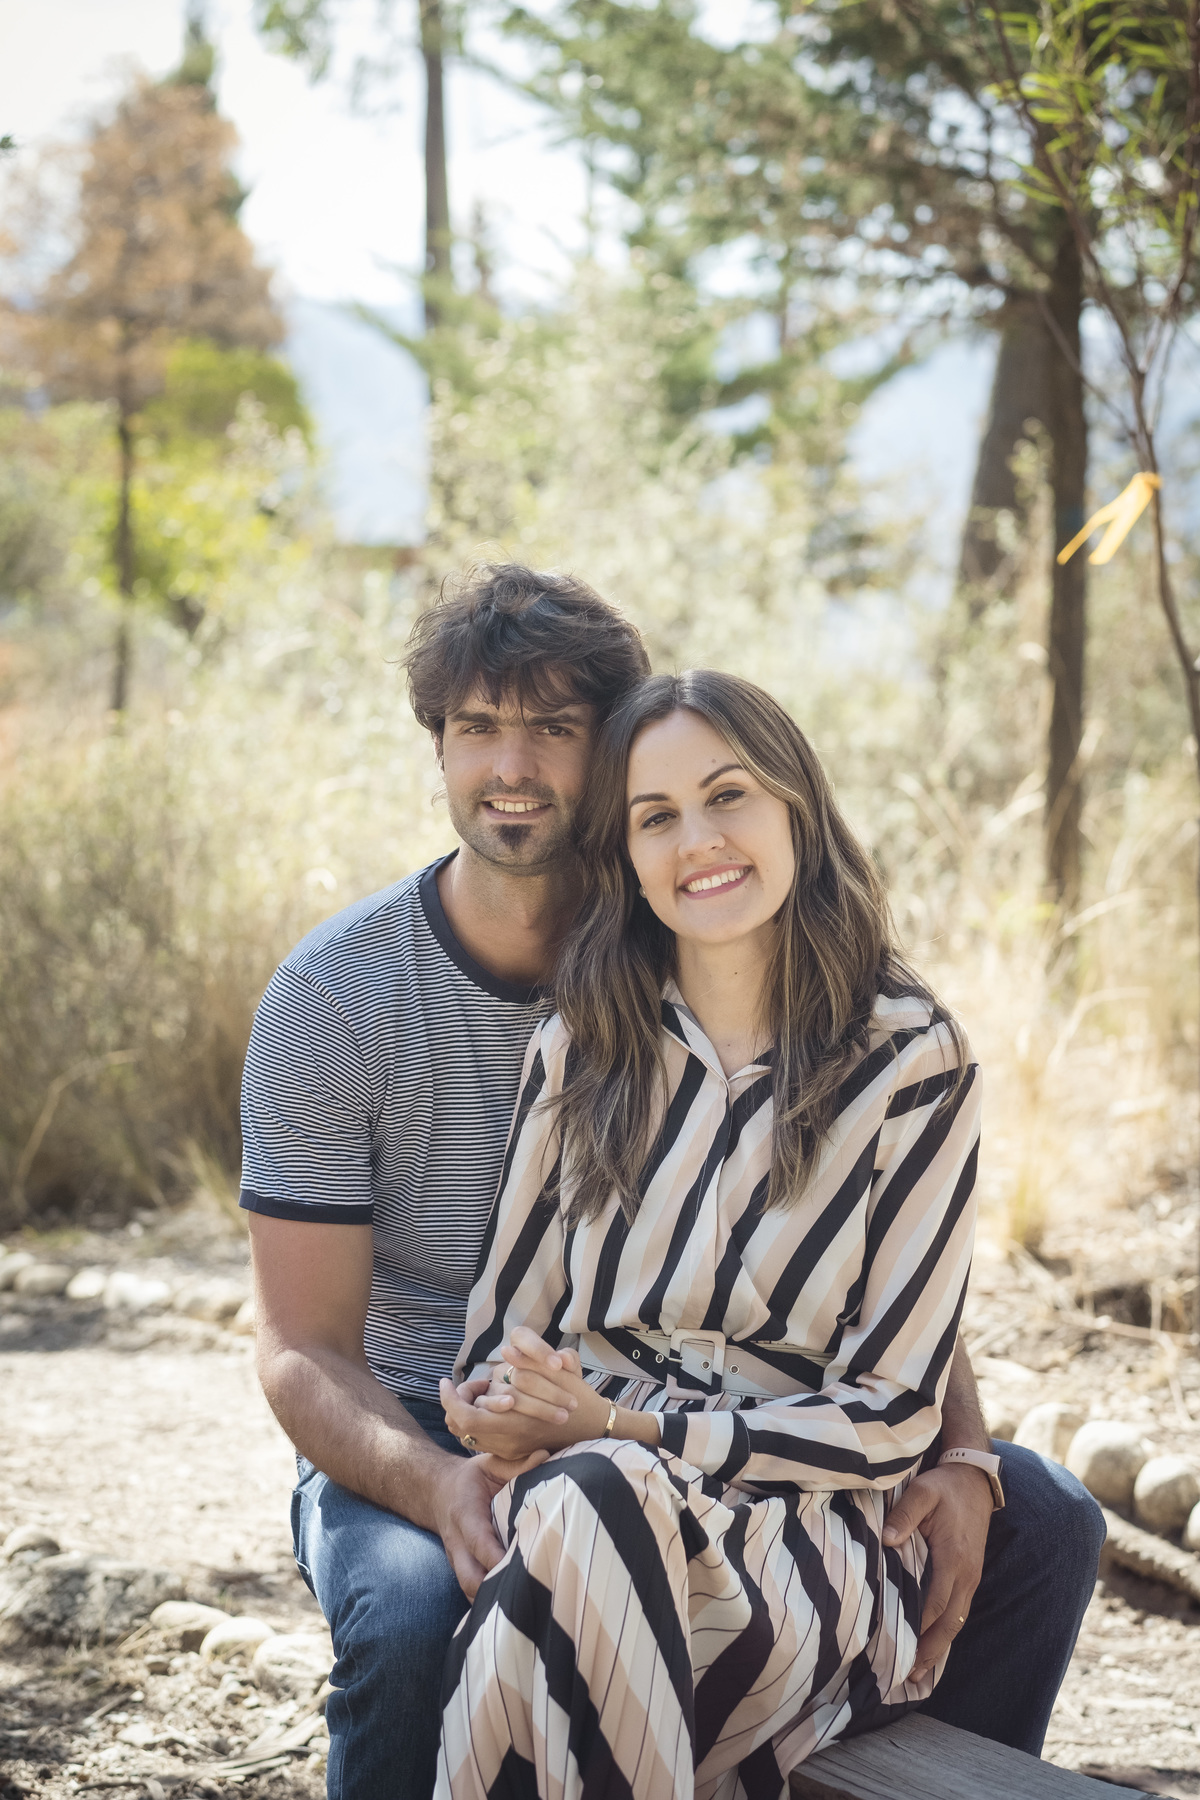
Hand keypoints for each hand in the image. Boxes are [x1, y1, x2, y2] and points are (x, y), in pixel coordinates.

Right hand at [432, 1447, 547, 1600]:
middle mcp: (458, 1544)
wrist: (437, 1492)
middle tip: (530, 1591)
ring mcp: (458, 1561)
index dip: (499, 1559)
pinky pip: (473, 1594)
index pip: (480, 1543)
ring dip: (494, 1601)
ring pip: (470, 1593)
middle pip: (470, 1580)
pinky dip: (491, 1602)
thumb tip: (545, 1456)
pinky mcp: (463, 1571)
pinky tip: (517, 1605)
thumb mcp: (489, 1464)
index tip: (525, 1565)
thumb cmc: (471, 1479)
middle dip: (495, 1591)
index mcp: (465, 1515)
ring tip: (527, 1602)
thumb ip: (516, 1464)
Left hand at [439, 1327, 608, 1458]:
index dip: (450, 1399)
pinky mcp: (513, 1453)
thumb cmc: (581, 1399)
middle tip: (453, 1387)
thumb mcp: (562, 1374)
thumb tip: (507, 1349)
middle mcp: (509, 1440)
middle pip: (460, 1427)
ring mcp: (510, 1449)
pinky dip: (473, 1423)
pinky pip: (480, 1440)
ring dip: (461, 1414)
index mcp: (516, 1422)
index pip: (466, 1416)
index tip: (445, 1381)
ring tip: (469, 1394)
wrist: (595, 1430)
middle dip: (452, 1404)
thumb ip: (532, 1362)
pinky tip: (482, 1406)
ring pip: (467, 1436)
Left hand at [882, 1464, 992, 1679]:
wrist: (975, 1480)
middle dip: (930, 1651)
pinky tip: (933, 1647)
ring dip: (939, 1647)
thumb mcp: (923, 1491)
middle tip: (909, 1676)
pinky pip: (959, 1612)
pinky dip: (946, 1632)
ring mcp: (971, 1577)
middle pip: (949, 1623)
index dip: (918, 1626)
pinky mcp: (970, 1576)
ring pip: (956, 1622)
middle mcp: (967, 1574)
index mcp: (953, 1557)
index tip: (898, 1647)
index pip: (935, 1602)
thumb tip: (887, 1540)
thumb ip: (904, 1515)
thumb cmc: (945, 1486)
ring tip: (918, 1673)